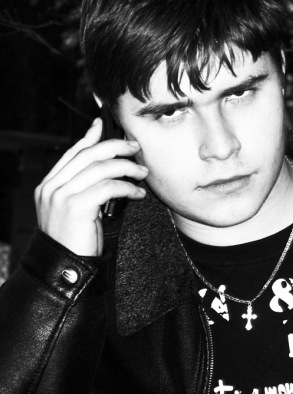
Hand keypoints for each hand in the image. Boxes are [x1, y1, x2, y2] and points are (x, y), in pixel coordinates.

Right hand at [34, 118, 147, 255]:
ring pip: (101, 167)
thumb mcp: (79, 209)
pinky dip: (128, 187)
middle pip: (88, 154)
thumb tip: (107, 165)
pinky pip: (108, 187)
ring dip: (127, 168)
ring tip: (142, 173)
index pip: (73, 152)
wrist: (65, 268)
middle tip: (136, 148)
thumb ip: (87, 186)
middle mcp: (52, 187)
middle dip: (115, 146)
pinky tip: (138, 193)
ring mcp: (61, 196)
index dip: (91, 137)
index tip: (106, 125)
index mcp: (49, 185)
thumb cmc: (76, 240)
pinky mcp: (76, 206)